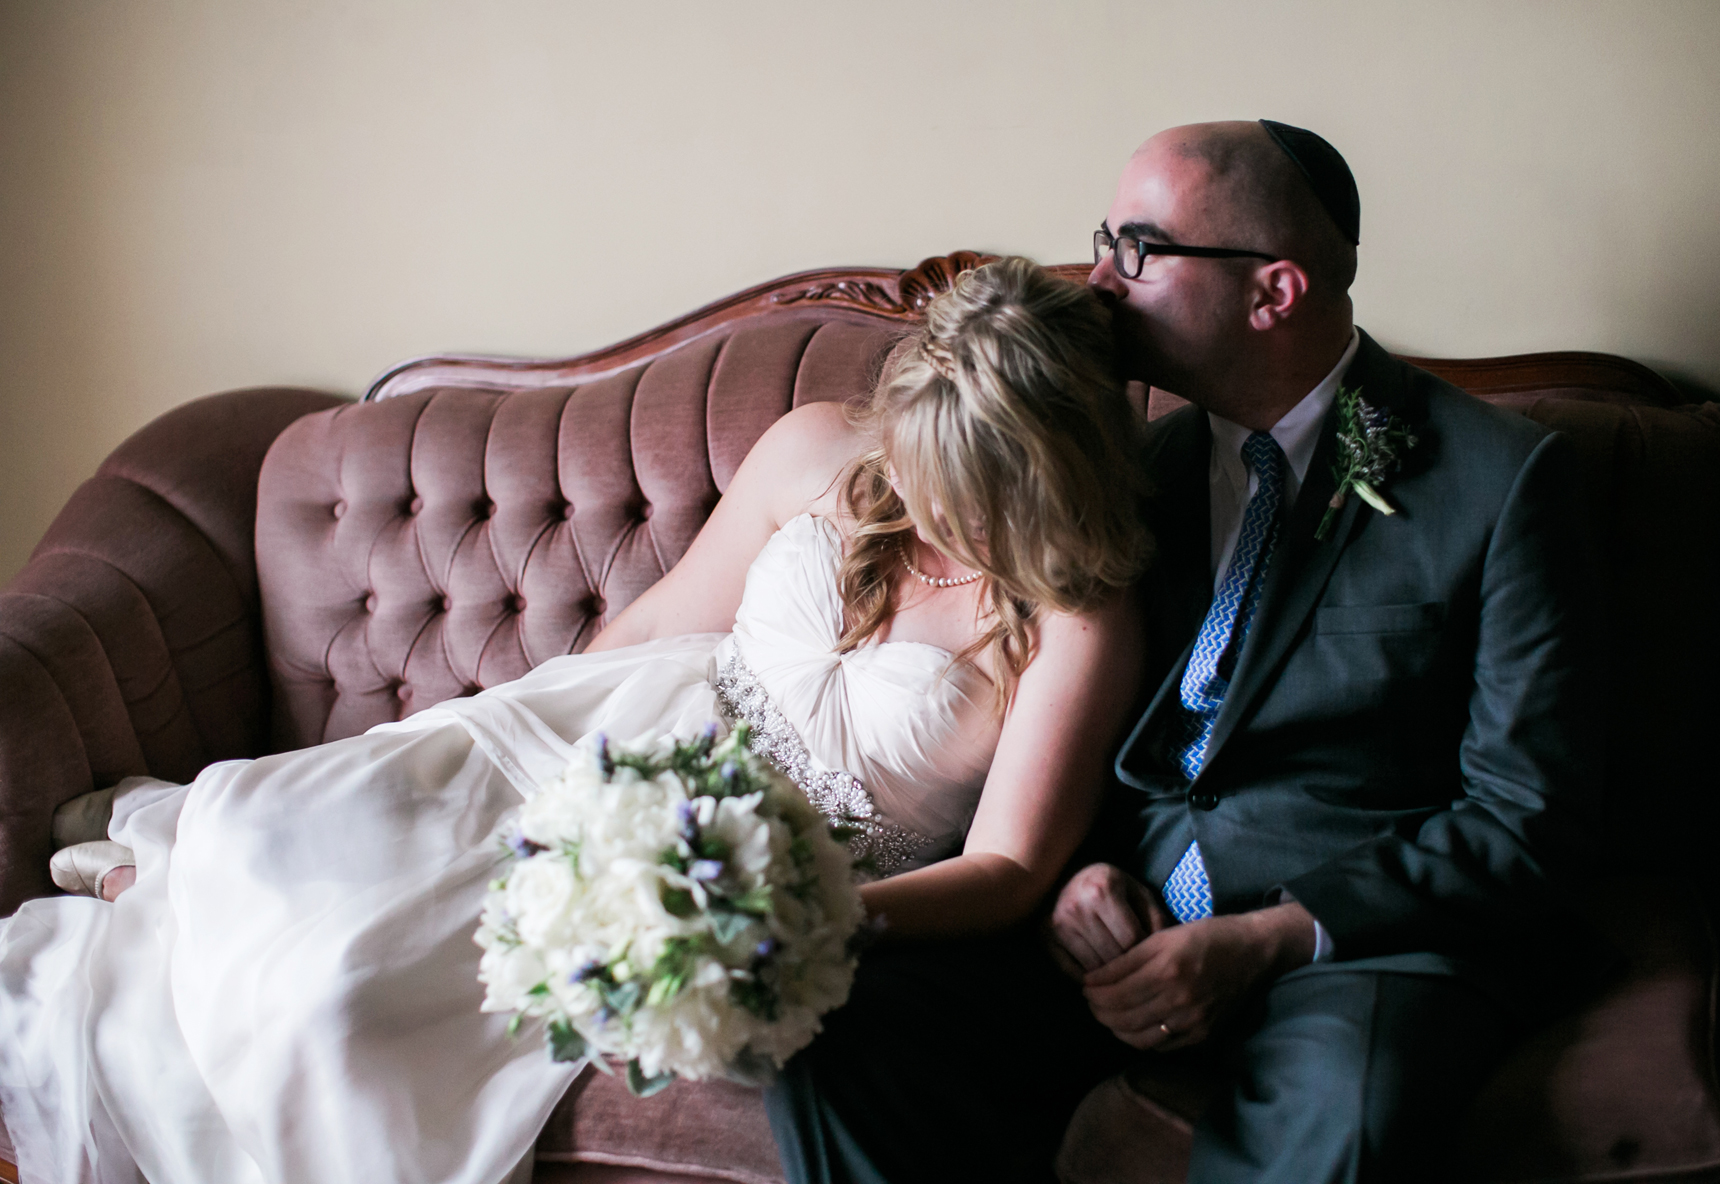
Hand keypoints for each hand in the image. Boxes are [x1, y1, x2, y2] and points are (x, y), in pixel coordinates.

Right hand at [1045, 863, 1173, 978]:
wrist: (1064, 875)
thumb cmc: (1109, 886)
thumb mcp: (1136, 892)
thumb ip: (1154, 918)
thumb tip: (1165, 954)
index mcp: (1102, 890)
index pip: (1131, 939)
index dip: (1145, 952)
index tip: (1151, 956)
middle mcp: (1076, 907)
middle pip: (1112, 956)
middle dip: (1128, 965)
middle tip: (1137, 968)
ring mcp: (1058, 925)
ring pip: (1093, 968)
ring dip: (1109, 974)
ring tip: (1119, 971)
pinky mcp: (1045, 939)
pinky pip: (1072, 972)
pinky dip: (1088, 977)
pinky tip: (1098, 972)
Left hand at [1082, 901, 1315, 1050]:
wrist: (1252, 952)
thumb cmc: (1206, 937)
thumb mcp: (1164, 935)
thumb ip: (1128, 958)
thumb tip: (1094, 978)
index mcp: (1167, 969)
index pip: (1114, 991)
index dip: (1092, 991)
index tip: (1084, 985)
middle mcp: (1179, 998)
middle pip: (1122, 1017)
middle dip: (1098, 1010)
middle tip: (1091, 1000)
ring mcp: (1192, 1020)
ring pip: (1137, 1037)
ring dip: (1115, 1027)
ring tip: (1107, 1014)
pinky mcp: (1202, 1034)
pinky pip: (1160, 1046)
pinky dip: (1139, 1038)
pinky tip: (1132, 1025)